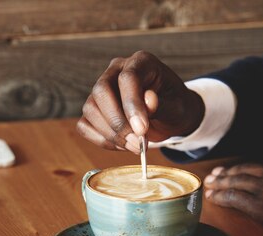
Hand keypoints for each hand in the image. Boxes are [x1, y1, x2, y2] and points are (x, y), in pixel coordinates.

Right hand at [76, 50, 204, 152]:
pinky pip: (85, 125)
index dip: (131, 105)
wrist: (169, 114)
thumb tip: (148, 100)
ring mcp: (101, 89)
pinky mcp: (94, 109)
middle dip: (117, 123)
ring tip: (134, 146)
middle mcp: (116, 71)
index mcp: (140, 62)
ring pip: (90, 109)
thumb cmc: (174, 106)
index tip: (142, 130)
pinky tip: (122, 145)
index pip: (127, 78)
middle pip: (101, 91)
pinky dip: (101, 140)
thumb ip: (163, 105)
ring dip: (110, 134)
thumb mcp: (177, 107)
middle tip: (137, 144)